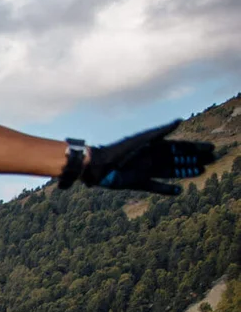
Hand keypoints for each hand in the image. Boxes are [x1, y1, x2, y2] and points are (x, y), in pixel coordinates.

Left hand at [83, 121, 215, 194]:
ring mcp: (146, 171)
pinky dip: (167, 190)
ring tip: (201, 172)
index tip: (209, 148)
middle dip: (194, 159)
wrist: (99, 166)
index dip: (194, 148)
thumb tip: (179, 120)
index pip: (179, 147)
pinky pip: (156, 187)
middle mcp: (152, 159)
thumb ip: (160, 131)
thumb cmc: (120, 150)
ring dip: (186, 172)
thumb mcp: (142, 139)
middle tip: (212, 160)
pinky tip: (179, 191)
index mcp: (153, 146)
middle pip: (177, 159)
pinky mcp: (138, 183)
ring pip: (170, 172)